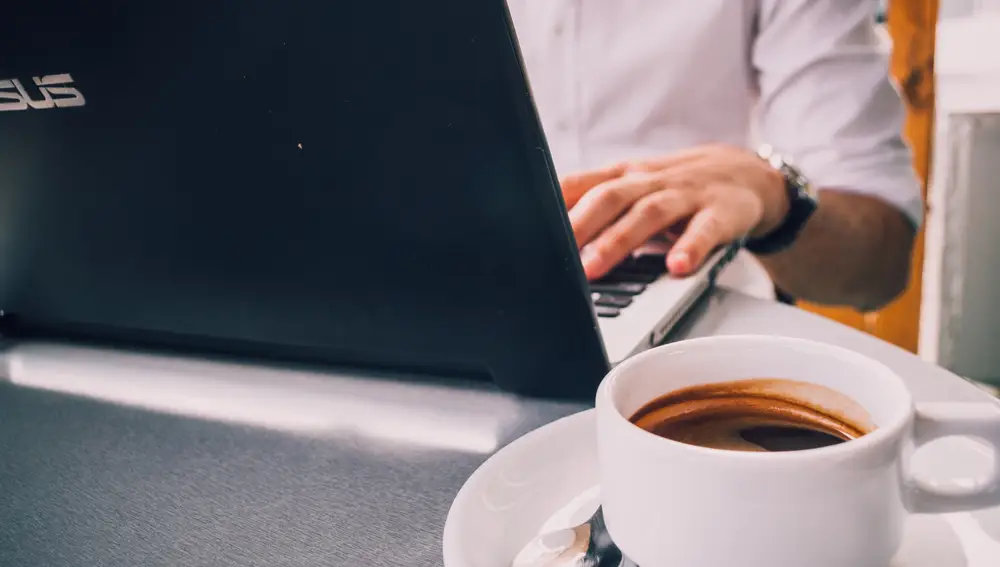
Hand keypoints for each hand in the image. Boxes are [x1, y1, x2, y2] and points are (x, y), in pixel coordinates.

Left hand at [560, 144, 789, 279]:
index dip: (552, 206)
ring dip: (619, 240)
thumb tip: (537, 230)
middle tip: (556, 257)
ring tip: (595, 267)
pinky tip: (677, 267)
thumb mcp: (630, 189)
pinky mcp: (721, 212)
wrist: (745, 175)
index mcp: (622, 177)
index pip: (579, 185)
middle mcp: (650, 182)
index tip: (527, 230)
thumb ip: (588, 204)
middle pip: (609, 197)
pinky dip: (691, 247)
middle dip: (579, 226)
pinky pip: (705, 230)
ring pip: (648, 212)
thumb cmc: (673, 188)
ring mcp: (686, 195)